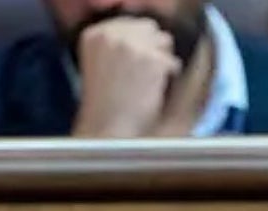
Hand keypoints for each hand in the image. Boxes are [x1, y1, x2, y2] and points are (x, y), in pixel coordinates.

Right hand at [72, 17, 180, 137]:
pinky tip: (153, 92)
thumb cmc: (105, 107)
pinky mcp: (152, 61)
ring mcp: (133, 46)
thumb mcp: (98, 65)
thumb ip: (116, 44)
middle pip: (148, 27)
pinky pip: (173, 62)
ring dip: (162, 61)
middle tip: (143, 75)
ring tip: (148, 83)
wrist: (108, 132)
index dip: (138, 42)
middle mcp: (112, 35)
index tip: (136, 62)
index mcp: (94, 35)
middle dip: (151, 48)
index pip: (128, 22)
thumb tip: (146, 32)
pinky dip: (169, 77)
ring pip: (164, 41)